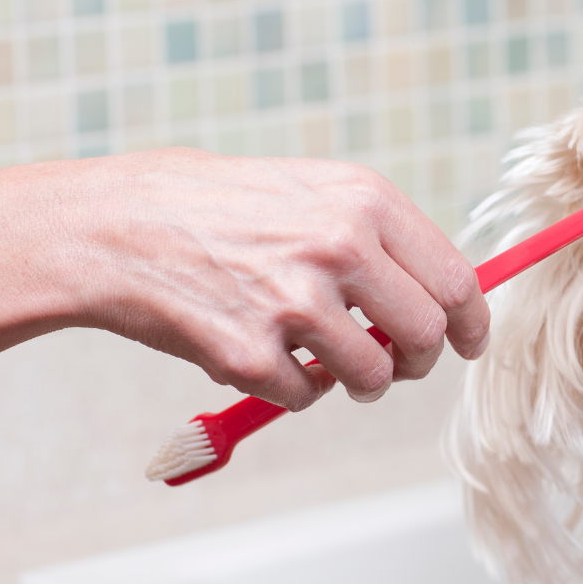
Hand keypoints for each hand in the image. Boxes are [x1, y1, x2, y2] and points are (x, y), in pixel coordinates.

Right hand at [67, 149, 490, 410]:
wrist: (111, 225)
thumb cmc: (209, 203)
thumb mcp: (307, 186)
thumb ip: (375, 234)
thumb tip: (439, 289)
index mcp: (364, 201)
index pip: (456, 281)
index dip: (471, 323)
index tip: (468, 342)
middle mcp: (339, 248)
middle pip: (427, 336)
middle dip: (416, 361)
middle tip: (392, 363)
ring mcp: (294, 303)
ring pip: (371, 377)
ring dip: (353, 381)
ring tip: (317, 358)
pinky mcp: (248, 354)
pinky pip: (303, 397)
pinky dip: (289, 389)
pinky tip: (259, 352)